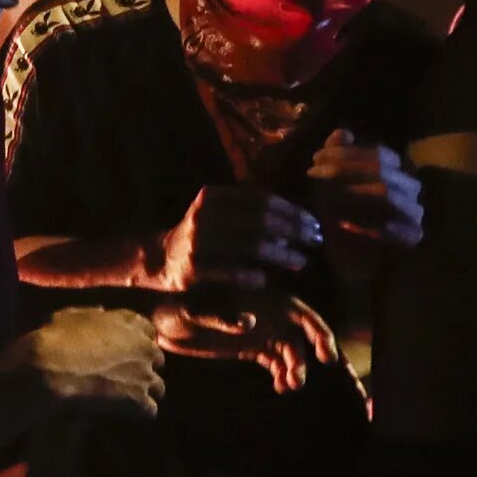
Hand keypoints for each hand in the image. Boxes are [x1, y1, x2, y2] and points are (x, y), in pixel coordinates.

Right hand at [14, 307, 164, 415]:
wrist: (50, 369)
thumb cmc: (56, 339)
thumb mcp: (69, 316)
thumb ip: (90, 314)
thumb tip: (101, 312)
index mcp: (129, 323)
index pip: (148, 330)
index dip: (138, 340)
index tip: (128, 348)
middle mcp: (144, 347)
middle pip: (157, 359)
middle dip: (145, 366)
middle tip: (127, 374)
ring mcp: (144, 374)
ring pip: (158, 386)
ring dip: (145, 391)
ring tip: (128, 398)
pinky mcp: (138, 399)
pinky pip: (150, 410)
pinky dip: (139, 412)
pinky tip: (125, 413)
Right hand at [151, 183, 320, 292]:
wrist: (161, 257)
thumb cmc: (203, 235)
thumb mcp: (220, 213)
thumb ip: (251, 212)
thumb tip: (298, 221)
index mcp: (213, 197)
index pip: (261, 200)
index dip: (291, 211)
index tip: (313, 223)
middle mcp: (204, 215)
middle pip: (260, 220)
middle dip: (293, 230)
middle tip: (315, 240)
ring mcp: (198, 241)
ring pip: (251, 245)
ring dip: (281, 254)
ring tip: (300, 261)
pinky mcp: (194, 267)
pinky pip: (233, 272)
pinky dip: (253, 275)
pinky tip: (266, 279)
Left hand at [153, 295, 337, 394]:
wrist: (158, 320)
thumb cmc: (175, 308)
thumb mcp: (195, 311)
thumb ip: (222, 317)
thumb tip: (250, 322)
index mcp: (257, 298)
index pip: (300, 312)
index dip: (318, 331)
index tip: (325, 355)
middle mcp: (264, 313)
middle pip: (300, 335)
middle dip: (307, 356)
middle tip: (298, 380)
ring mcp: (258, 331)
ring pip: (290, 351)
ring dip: (295, 369)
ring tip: (287, 386)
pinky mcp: (249, 347)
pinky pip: (275, 361)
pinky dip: (282, 373)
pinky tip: (280, 387)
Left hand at [308, 129, 424, 249]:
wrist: (350, 263)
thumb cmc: (340, 219)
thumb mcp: (331, 185)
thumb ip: (337, 158)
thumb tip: (341, 133)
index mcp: (396, 172)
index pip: (379, 154)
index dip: (347, 153)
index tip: (316, 157)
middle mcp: (410, 190)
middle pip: (382, 172)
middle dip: (344, 170)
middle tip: (312, 174)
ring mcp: (414, 214)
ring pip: (387, 196)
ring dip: (350, 195)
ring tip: (321, 199)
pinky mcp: (411, 239)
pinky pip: (389, 229)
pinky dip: (361, 227)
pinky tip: (337, 226)